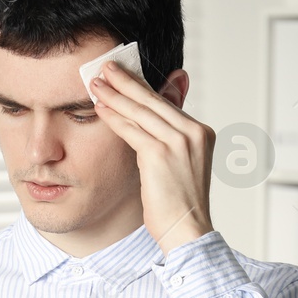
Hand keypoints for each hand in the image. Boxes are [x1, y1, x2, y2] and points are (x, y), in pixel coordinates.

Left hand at [90, 60, 215, 252]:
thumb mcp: (180, 165)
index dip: (142, 87)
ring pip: (140, 111)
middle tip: (105, 67)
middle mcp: (194, 133)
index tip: (123, 75)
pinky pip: (131, 130)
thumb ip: (168, 140)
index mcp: (202, 132)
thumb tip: (149, 124)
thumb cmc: (180, 204)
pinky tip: (99, 107)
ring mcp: (179, 142)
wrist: (187, 231)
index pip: (166, 103)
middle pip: (153, 100)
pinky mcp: (160, 154)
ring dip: (115, 95)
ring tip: (95, 82)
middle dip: (126, 82)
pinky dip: (113, 117)